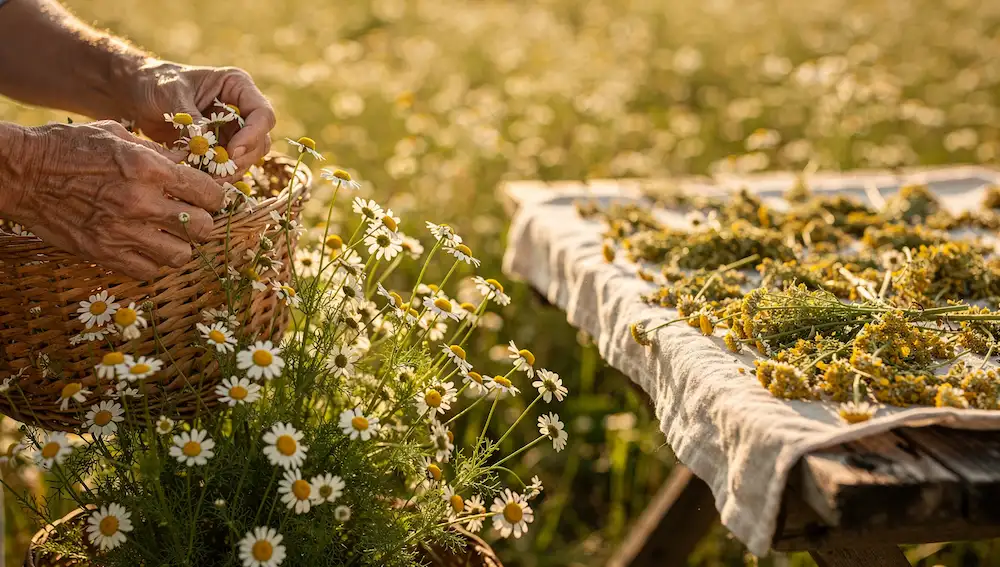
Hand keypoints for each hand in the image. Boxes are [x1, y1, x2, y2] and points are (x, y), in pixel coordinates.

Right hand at [0, 120, 224, 279]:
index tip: (208, 198)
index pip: (209, 193)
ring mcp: (122, 231)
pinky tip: (146, 248)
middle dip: (202, 224)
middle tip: (191, 218)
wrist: (21, 172)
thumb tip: (192, 161)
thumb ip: (158, 152)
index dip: (215, 198)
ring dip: (180, 247)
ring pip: (180, 256)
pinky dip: (154, 263)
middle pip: (202, 228)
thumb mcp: (118, 135)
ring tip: (170, 237)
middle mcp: (141, 202)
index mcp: (149, 168)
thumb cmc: (69, 147)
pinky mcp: (103, 253)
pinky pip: (149, 271)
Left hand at [126, 60, 275, 180]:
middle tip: (219, 173)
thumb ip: (191, 118)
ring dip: (232, 171)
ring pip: (248, 157)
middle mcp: (242, 109)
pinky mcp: (221, 147)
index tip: (232, 152)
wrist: (138, 93)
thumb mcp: (171, 93)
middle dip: (242, 159)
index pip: (262, 114)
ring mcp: (233, 129)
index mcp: (237, 86)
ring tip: (209, 181)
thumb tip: (204, 145)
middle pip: (260, 140)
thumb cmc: (155, 82)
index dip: (253, 135)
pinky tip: (203, 181)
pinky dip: (220, 175)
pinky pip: (229, 165)